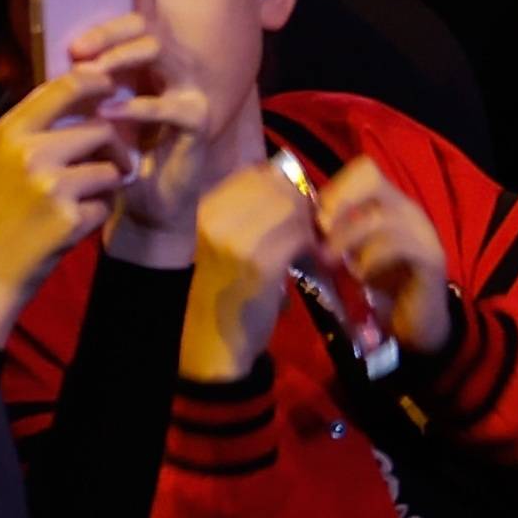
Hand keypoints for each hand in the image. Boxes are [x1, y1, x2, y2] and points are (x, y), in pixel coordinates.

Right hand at [0, 52, 143, 344]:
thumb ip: (12, 129)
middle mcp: (27, 153)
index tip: (112, 88)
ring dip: (107, 184)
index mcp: (5, 134)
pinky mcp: (68, 219)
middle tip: (114, 161)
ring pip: (109, 168)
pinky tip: (75, 227)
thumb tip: (50, 96)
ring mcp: (49, 186)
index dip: (95, 82)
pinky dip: (97, 216)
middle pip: (98, 128)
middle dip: (113, 146)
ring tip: (89, 198)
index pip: (62, 88)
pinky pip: (105, 204)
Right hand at [184, 164, 319, 383]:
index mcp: (206, 207)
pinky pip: (299, 235)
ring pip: (291, 207)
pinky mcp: (261, 263)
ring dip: (307, 223)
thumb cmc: (222, 290)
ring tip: (308, 243)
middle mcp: (215, 217)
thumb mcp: (223, 240)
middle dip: (298, 202)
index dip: (281, 186)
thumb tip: (289, 182)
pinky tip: (310, 260)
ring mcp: (236, 239)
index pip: (255, 173)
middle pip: (275, 185)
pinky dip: (311, 245)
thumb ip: (249, 210)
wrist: (212, 344)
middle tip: (306, 226)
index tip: (291, 208)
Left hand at [312, 157, 458, 354]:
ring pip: (378, 217)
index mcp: (389, 202)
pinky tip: (359, 276)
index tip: (316, 216)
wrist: (415, 323)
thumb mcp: (352, 253)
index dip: (336, 186)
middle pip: (372, 179)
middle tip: (321, 232)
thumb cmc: (380, 284)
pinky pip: (397, 245)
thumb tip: (301, 222)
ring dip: (346, 238)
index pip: (363, 169)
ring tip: (329, 261)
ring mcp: (422, 230)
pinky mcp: (431, 257)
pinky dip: (370, 259)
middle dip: (339, 203)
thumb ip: (336, 234)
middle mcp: (407, 208)